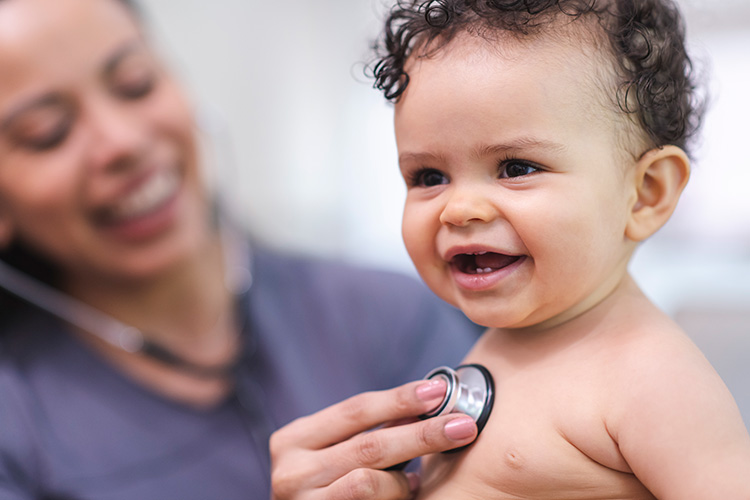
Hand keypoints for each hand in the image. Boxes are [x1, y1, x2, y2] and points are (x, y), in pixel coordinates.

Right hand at [270, 379, 477, 499]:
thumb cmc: (320, 490)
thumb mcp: (330, 454)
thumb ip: (367, 432)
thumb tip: (425, 402)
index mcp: (293, 440)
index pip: (355, 410)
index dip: (399, 399)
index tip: (439, 390)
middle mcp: (290, 471)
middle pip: (369, 444)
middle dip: (422, 434)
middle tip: (463, 425)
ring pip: (369, 481)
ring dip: (404, 477)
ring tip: (420, 476)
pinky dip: (396, 496)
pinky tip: (410, 491)